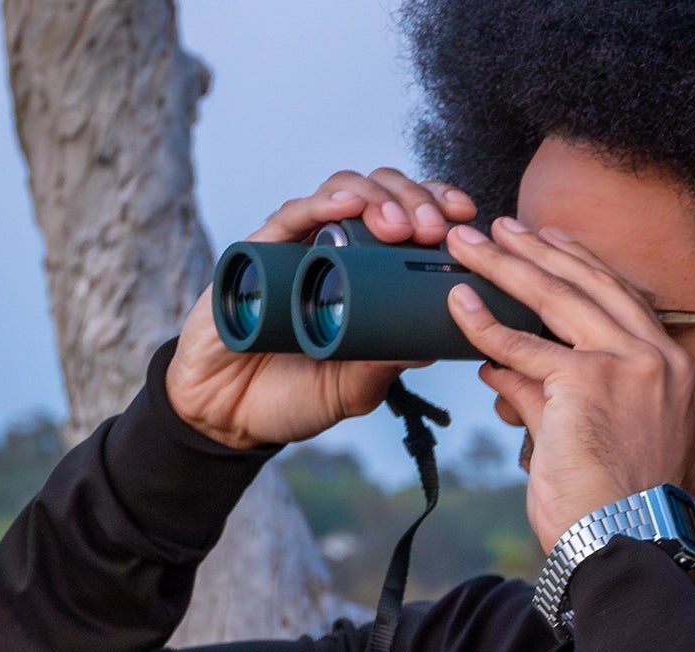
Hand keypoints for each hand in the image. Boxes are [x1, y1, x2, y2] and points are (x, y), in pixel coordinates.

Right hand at [164, 169, 477, 448]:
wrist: (229, 416)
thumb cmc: (296, 396)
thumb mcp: (356, 387)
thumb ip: (387, 364)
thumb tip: (433, 342)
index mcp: (367, 272)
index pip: (408, 219)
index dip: (437, 207)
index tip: (464, 215)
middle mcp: (333, 249)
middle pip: (381, 194)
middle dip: (415, 199)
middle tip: (432, 229)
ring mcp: (295, 247)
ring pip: (341, 191)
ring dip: (377, 198)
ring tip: (399, 224)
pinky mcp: (255, 254)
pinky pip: (289, 217)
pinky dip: (321, 204)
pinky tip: (348, 204)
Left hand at [442, 220, 694, 550]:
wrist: (621, 541)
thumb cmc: (610, 503)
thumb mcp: (596, 434)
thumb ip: (557, 392)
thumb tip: (502, 368)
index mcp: (673, 368)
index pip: (621, 297)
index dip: (579, 263)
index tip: (546, 239)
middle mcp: (659, 359)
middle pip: (590, 285)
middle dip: (537, 249)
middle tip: (498, 226)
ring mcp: (627, 366)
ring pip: (555, 300)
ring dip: (503, 267)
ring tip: (466, 245)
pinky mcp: (587, 383)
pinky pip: (523, 347)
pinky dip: (484, 326)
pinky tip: (457, 304)